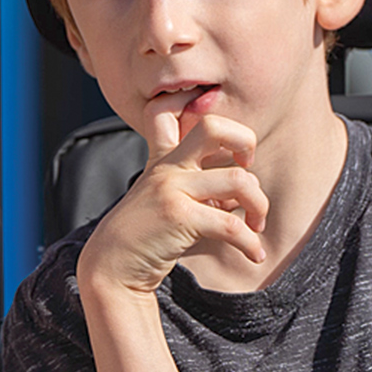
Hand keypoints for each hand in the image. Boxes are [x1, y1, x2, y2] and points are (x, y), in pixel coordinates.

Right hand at [78, 111, 267, 296]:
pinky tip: (254, 253)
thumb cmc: (143, 235)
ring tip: (256, 225)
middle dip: (245, 141)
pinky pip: (231, 225)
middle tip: (247, 167)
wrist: (111, 267)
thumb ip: (196, 183)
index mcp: (162, 159)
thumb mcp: (161, 197)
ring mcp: (171, 189)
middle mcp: (167, 167)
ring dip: (259, 205)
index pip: (165, 110)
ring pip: (239, 180)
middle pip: (213, 127)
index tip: (224, 141)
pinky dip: (251, 242)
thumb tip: (243, 185)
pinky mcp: (179, 217)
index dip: (193, 104)